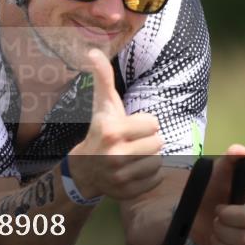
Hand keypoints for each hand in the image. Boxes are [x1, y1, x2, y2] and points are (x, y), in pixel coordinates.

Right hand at [67, 49, 164, 200]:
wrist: (86, 168)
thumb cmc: (100, 130)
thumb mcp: (102, 105)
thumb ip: (102, 77)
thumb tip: (92, 51)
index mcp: (111, 130)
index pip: (154, 123)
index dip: (144, 124)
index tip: (129, 127)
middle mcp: (114, 155)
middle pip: (158, 142)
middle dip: (147, 140)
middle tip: (131, 143)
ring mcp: (120, 177)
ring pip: (158, 161)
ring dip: (148, 158)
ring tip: (131, 156)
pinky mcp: (128, 193)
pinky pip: (156, 179)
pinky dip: (148, 175)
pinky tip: (133, 171)